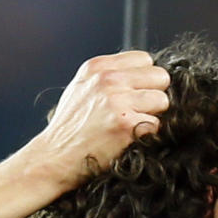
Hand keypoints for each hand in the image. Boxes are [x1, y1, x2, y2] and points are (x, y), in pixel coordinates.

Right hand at [21, 50, 170, 192]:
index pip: (145, 59)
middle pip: (160, 77)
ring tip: (132, 126)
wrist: (55, 158)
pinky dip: (147, 136)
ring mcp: (117, 101)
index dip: (145, 79)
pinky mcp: (127, 125)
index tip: (135, 95)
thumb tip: (142, 76)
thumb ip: (109, 77)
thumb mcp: (81, 88)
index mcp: (98, 67)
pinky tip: (128, 140)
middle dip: (154, 95)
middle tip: (138, 112)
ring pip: (162, 101)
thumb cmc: (70, 129)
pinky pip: (157, 126)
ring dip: (152, 116)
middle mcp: (108, 79)